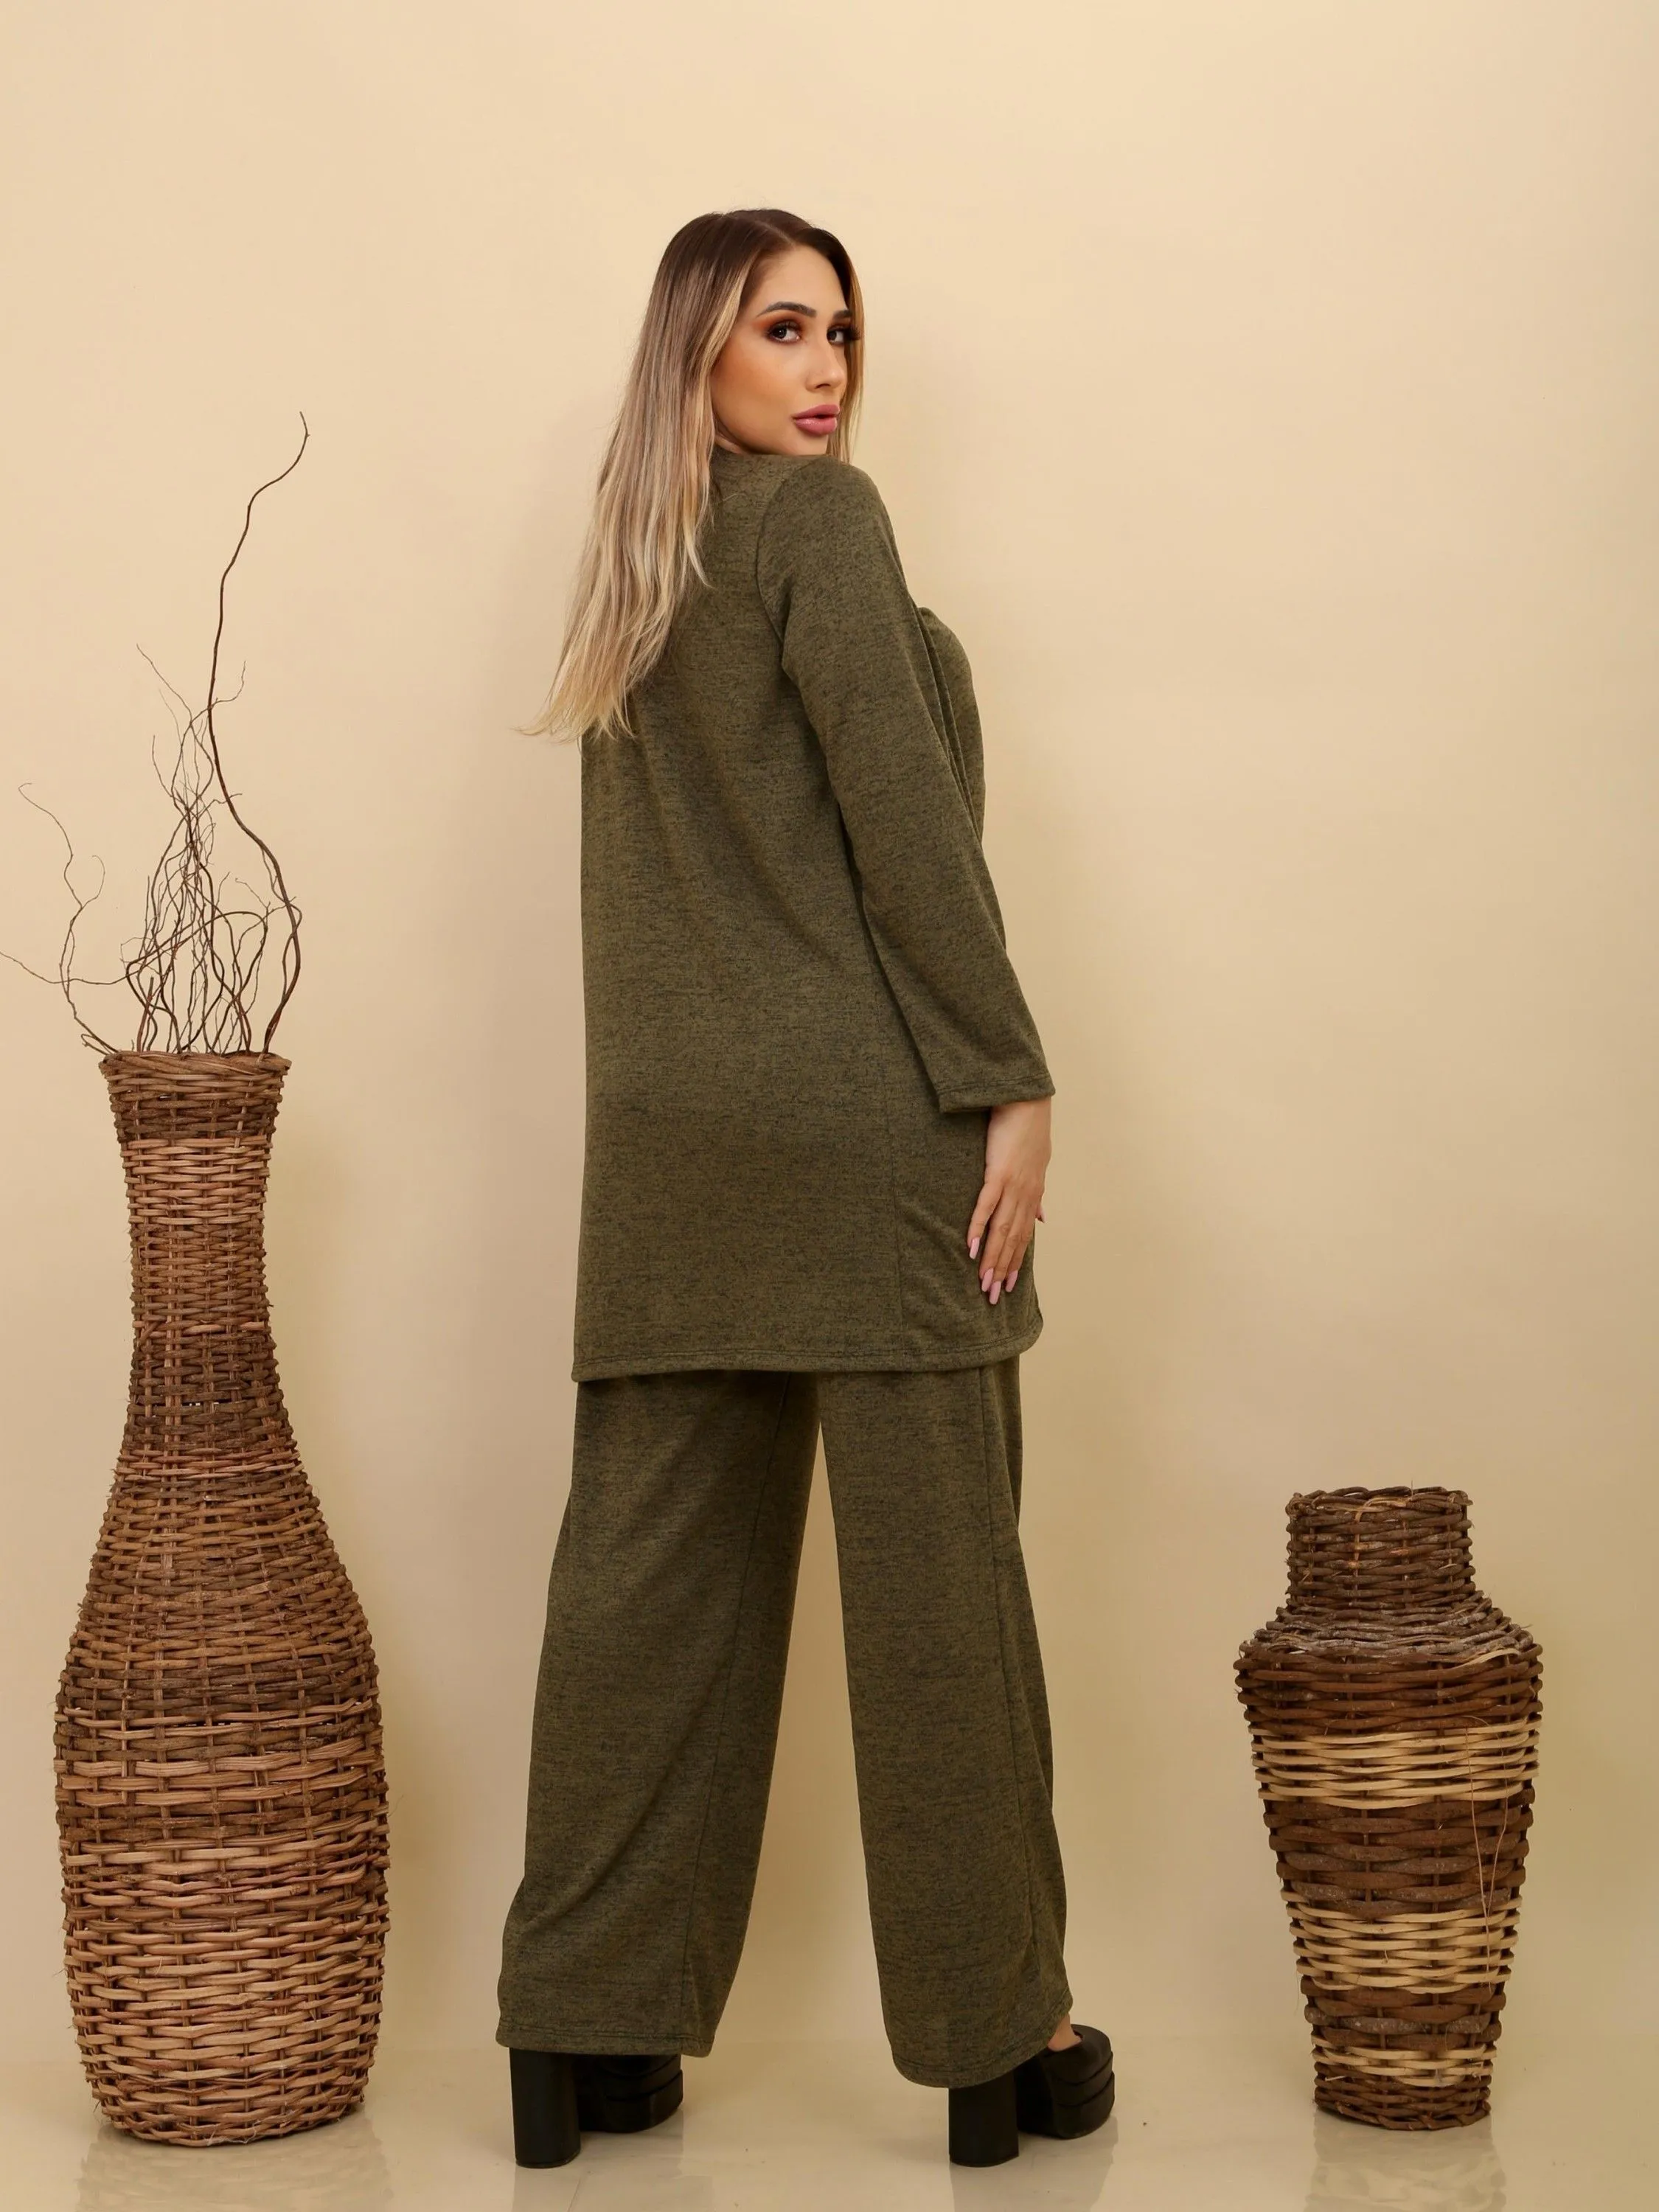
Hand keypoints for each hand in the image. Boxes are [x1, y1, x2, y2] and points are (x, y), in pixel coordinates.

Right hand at [967, 1096, 1050, 1304]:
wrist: (1026, 1101)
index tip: (1009, 1286)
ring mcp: (1013, 1185)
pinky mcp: (998, 1172)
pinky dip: (979, 1226)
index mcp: (1033, 1195)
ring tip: (983, 1281)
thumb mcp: (1039, 1166)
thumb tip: (1043, 1219)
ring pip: (1002, 1229)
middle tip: (993, 1296)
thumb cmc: (1028, 1131)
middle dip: (1003, 1269)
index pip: (1023, 1237)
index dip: (1015, 1262)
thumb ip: (1037, 1195)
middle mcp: (1026, 1195)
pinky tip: (971, 1246)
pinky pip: (987, 1205)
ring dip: (992, 1257)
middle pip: (1013, 1240)